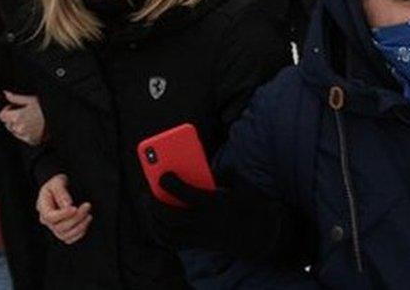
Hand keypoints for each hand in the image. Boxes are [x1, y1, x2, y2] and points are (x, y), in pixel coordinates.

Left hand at [0, 91, 44, 145]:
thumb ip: (16, 98)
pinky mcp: (30, 141)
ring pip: (14, 131)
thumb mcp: (31, 100)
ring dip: (18, 125)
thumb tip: (6, 93)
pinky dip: (25, 132)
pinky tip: (34, 126)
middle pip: (7, 123)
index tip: (14, 107)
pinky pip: (22, 137)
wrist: (58, 120)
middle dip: (13, 118)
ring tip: (30, 119)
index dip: (7, 110)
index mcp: (17, 117)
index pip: (2, 116)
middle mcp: (19, 128)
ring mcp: (24, 136)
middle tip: (24, 112)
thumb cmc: (45, 109)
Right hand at [37, 174, 91, 244]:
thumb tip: (68, 205)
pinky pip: (69, 239)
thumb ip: (61, 192)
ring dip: (80, 227)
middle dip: (76, 218)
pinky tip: (85, 222)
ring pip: (65, 235)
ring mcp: (54, 227)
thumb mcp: (57, 182)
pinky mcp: (62, 231)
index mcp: (43, 207)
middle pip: (59, 227)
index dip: (63, 215)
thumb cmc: (57, 184)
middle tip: (87, 206)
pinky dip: (79, 233)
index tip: (75, 207)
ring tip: (88, 215)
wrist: (60, 188)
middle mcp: (46, 220)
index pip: (50, 217)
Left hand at [147, 172, 289, 258]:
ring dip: (154, 220)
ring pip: (169, 233)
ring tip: (148, 206)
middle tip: (147, 194)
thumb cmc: (249, 204)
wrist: (263, 234)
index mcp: (217, 204)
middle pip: (172, 217)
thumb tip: (195, 165)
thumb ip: (216, 175)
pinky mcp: (201, 245)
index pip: (187, 195)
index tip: (163, 175)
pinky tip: (155, 222)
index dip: (171, 184)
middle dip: (155, 205)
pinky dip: (161, 233)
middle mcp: (207, 223)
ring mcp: (203, 237)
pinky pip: (174, 243)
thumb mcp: (237, 185)